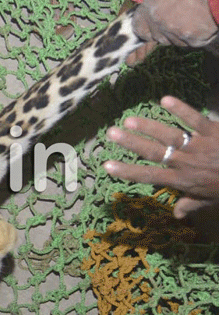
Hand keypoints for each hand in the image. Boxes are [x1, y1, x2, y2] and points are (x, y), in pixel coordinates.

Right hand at [104, 96, 218, 218]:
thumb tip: (176, 215)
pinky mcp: (213, 131)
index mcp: (182, 180)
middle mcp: (185, 163)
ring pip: (169, 136)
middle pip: (154, 152)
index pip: (149, 176)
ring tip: (129, 119)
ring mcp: (198, 146)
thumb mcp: (210, 201)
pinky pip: (195, 119)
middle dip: (131, 142)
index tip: (107, 165)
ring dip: (148, 126)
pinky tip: (165, 99)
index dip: (127, 171)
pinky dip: (181, 109)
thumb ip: (191, 205)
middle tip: (112, 132)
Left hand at [128, 0, 217, 65]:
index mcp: (150, 6)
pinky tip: (205, 21)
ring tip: (195, 18)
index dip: (148, 27)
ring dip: (182, 34)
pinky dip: (199, 35)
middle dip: (166, 31)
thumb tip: (159, 6)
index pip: (139, 27)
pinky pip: (193, 42)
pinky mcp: (194, 40)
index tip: (154, 25)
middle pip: (158, 36)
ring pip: (175, 41)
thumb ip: (159, 0)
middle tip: (180, 19)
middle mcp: (159, 22)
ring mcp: (176, 32)